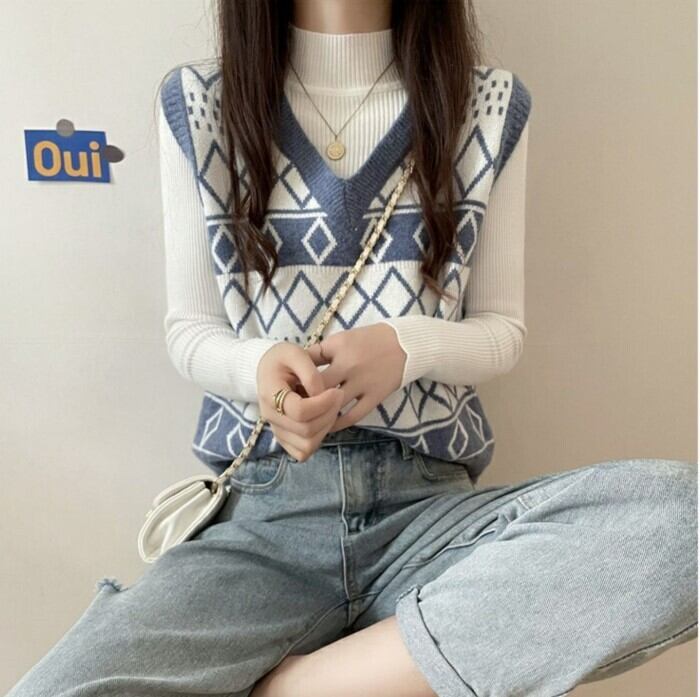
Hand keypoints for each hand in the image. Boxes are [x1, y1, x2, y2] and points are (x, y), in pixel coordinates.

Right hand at [256, 342, 344, 461]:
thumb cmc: (283, 358)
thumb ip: (310, 373)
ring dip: (326, 428)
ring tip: (331, 408)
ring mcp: (276, 429)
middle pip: (306, 430)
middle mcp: (270, 416)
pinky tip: (322, 420)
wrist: (268, 368)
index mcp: (270, 394)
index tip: (337, 391)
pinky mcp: (284, 438)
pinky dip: (318, 440)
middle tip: (339, 396)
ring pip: (307, 445)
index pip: (300, 411)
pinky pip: (303, 452)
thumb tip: (323, 394)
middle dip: (329, 414)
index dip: (324, 404)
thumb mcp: (296, 353)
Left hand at [305, 323, 405, 431]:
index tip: (290, 388)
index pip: (309, 366)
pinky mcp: (375, 397)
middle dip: (305, 398)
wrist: (404, 345)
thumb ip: (319, 353)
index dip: (296, 379)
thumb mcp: (341, 339)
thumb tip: (295, 368)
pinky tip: (328, 427)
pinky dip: (338, 423)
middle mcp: (350, 366)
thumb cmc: (368, 341)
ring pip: (334, 405)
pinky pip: (353, 416)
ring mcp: (363, 383)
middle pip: (319, 388)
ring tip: (309, 419)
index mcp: (339, 348)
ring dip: (320, 414)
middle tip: (295, 407)